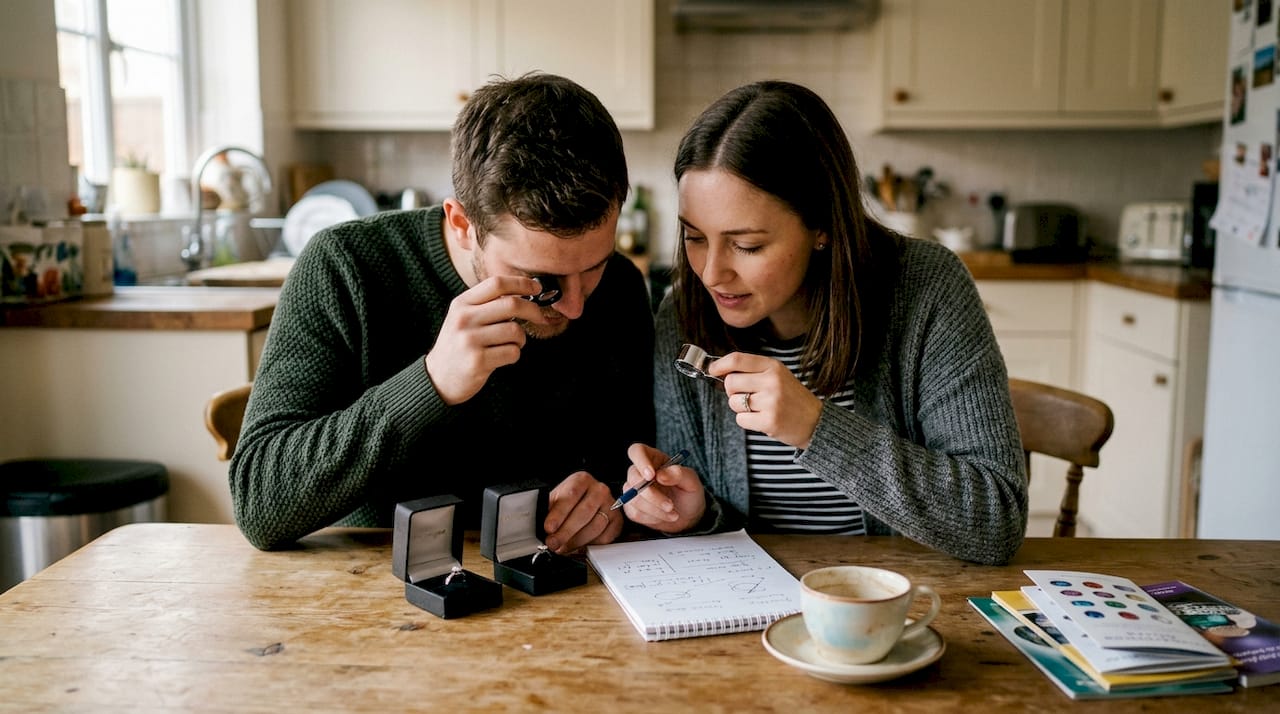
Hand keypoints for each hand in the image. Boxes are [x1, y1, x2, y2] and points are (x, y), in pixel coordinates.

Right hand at [424, 275, 548, 404]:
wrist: (438, 378)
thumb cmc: (459, 345)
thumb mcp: (464, 318)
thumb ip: (487, 304)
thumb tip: (525, 293)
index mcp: (461, 304)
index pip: (496, 283)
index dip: (522, 283)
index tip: (537, 287)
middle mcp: (464, 319)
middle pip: (511, 304)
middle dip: (533, 310)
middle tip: (540, 317)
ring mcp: (469, 340)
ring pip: (515, 330)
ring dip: (521, 339)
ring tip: (512, 344)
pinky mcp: (477, 361)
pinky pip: (512, 352)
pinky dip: (514, 354)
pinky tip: (503, 357)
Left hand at [544, 471, 621, 553]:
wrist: (586, 504)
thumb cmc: (568, 504)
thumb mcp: (556, 501)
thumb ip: (549, 512)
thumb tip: (541, 529)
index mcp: (581, 480)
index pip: (570, 496)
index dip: (558, 514)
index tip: (549, 528)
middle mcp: (599, 489)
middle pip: (584, 513)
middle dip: (566, 532)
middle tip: (553, 543)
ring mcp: (611, 505)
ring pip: (595, 527)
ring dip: (576, 541)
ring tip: (563, 548)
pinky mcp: (617, 521)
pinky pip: (605, 537)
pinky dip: (591, 545)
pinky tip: (579, 546)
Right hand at [622, 443, 704, 532]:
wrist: (688, 516)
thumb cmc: (689, 494)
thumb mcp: (692, 482)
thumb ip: (679, 475)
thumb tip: (660, 475)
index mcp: (653, 459)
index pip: (637, 451)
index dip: (641, 461)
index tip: (651, 475)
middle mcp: (640, 472)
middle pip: (634, 478)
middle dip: (652, 495)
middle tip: (670, 505)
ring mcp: (633, 490)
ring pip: (633, 498)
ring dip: (655, 509)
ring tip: (673, 512)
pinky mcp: (632, 507)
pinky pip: (635, 513)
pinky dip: (653, 518)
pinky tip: (665, 516)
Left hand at [709, 352, 822, 448]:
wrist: (815, 422)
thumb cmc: (791, 398)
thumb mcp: (777, 375)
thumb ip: (752, 371)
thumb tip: (719, 370)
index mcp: (773, 366)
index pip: (737, 359)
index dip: (719, 365)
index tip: (712, 370)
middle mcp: (772, 381)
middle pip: (730, 382)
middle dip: (732, 392)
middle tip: (746, 396)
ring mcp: (771, 401)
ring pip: (734, 403)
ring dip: (740, 408)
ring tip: (759, 409)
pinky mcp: (769, 421)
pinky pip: (741, 419)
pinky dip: (747, 421)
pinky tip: (762, 419)